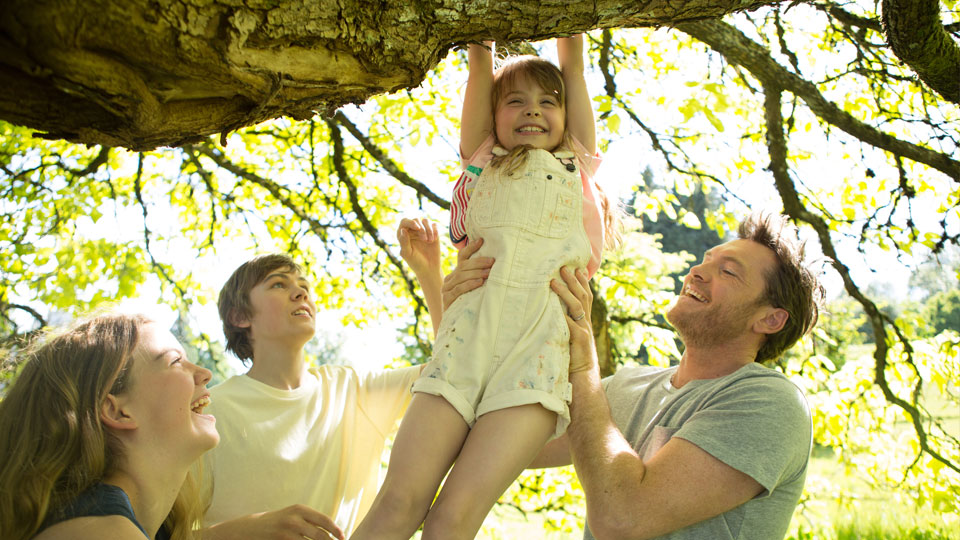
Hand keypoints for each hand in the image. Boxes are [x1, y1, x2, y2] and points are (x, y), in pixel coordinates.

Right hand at [203, 505, 343, 539]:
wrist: (248, 529)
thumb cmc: (276, 522)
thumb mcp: (292, 515)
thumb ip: (310, 520)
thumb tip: (332, 532)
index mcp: (300, 509)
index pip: (325, 521)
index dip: (337, 531)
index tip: (343, 538)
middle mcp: (294, 520)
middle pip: (321, 536)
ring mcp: (287, 533)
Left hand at [397, 217, 440, 277]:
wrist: (429, 268)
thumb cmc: (416, 262)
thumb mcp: (408, 254)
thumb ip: (404, 242)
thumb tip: (403, 229)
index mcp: (403, 235)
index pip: (404, 222)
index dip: (410, 222)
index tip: (417, 227)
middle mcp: (412, 231)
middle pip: (416, 220)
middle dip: (421, 229)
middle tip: (424, 240)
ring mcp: (423, 231)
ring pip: (426, 221)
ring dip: (428, 229)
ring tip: (430, 241)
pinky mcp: (433, 233)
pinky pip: (434, 225)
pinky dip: (435, 230)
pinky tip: (434, 239)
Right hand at [441, 237, 493, 310]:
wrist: (458, 323)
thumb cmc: (470, 303)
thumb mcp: (475, 288)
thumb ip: (479, 276)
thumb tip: (495, 265)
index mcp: (456, 273)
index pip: (462, 257)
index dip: (471, 248)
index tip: (482, 240)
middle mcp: (449, 279)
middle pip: (463, 266)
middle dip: (478, 262)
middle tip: (492, 261)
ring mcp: (446, 289)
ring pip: (461, 276)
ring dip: (476, 273)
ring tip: (488, 272)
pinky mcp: (446, 299)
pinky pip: (458, 289)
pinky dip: (469, 284)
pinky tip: (479, 282)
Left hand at [551, 266, 596, 373]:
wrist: (583, 376)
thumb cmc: (572, 356)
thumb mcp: (569, 336)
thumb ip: (564, 323)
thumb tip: (552, 310)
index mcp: (584, 321)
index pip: (585, 297)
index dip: (582, 282)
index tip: (577, 268)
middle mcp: (586, 323)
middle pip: (582, 297)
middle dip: (573, 281)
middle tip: (564, 267)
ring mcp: (584, 330)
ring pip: (576, 306)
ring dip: (565, 292)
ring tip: (554, 282)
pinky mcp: (580, 340)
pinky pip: (572, 325)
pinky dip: (565, 316)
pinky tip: (555, 307)